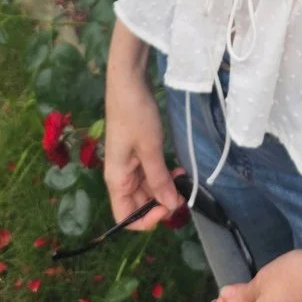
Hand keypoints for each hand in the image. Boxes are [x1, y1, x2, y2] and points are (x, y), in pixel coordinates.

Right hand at [103, 68, 183, 230]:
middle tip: (184, 194)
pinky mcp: (137, 152)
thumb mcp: (150, 149)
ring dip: (164, 188)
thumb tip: (172, 207)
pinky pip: (150, 172)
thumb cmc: (136, 115)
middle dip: (160, 203)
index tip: (168, 207)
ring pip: (147, 189)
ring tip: (183, 180)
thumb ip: (160, 180)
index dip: (147, 220)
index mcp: (117, 180)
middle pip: (138, 204)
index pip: (125, 217)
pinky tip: (178, 169)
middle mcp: (120, 176)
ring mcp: (128, 164)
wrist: (128, 81)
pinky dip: (163, 174)